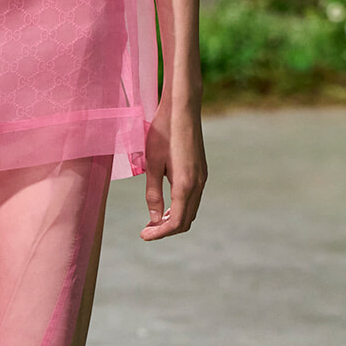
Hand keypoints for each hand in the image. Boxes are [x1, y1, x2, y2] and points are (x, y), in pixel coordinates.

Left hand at [141, 99, 207, 240]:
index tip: (143, 236)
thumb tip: (154, 218)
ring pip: (190, 210)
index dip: (159, 233)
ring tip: (153, 220)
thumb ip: (153, 193)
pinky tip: (166, 205)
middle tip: (146, 230)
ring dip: (174, 219)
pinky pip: (193, 199)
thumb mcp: (152, 164)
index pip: (176, 222)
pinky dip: (180, 208)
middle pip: (186, 220)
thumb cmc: (163, 133)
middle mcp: (198, 184)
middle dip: (166, 229)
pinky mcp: (201, 171)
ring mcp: (202, 178)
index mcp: (185, 184)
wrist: (182, 109)